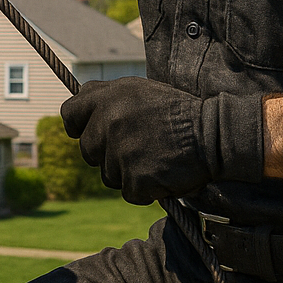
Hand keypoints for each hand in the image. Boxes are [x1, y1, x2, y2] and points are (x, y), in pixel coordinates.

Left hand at [60, 78, 264, 205]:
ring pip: (107, 175)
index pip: (70, 114)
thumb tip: (78, 101)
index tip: (84, 131)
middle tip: (136, 146)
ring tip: (154, 156)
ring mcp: (121, 153)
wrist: (212, 135)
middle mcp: (109, 123)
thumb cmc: (177, 111)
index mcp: (108, 98)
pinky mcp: (135, 179)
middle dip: (106, 153)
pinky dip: (144, 188)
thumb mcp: (139, 90)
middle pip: (87, 150)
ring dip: (127, 172)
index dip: (77, 125)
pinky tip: (162, 173)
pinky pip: (129, 192)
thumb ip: (106, 96)